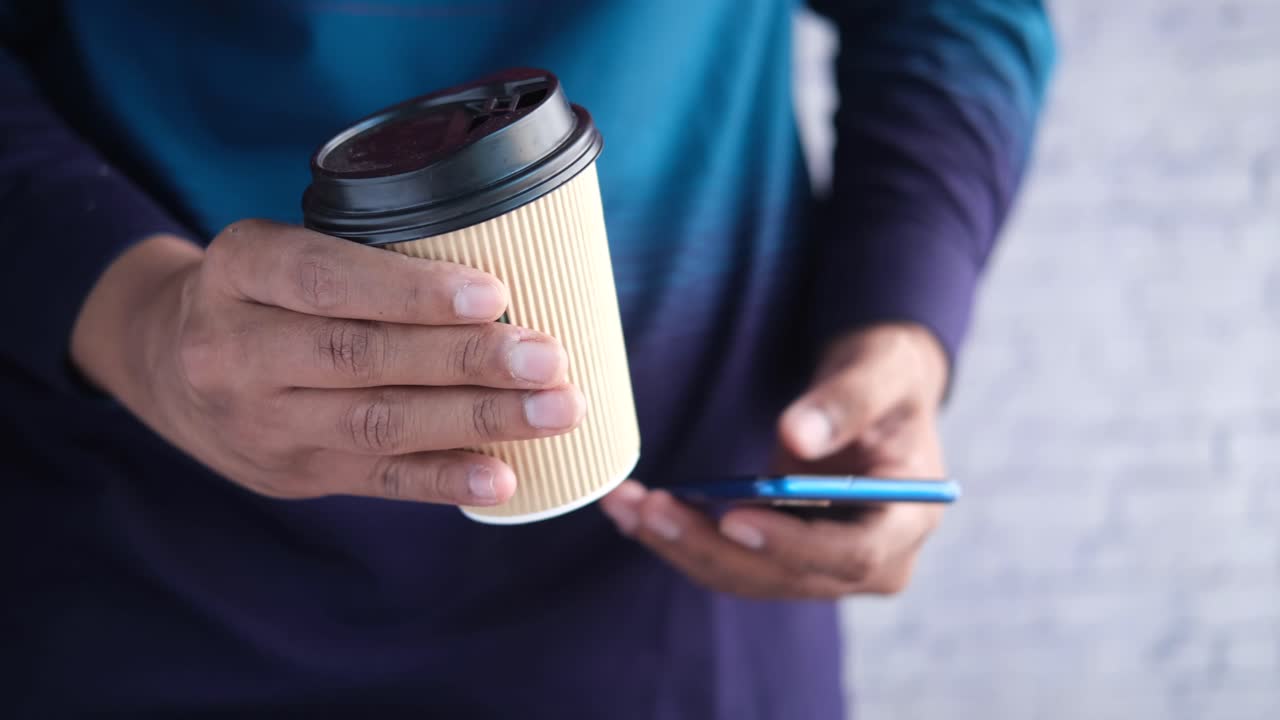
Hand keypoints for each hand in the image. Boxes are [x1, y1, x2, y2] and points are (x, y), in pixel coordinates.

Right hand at [71, 220, 584, 505]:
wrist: (161, 363)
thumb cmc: (259, 293)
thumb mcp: (279, 251)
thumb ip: (360, 260)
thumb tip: (506, 280)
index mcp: (239, 269)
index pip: (325, 280)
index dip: (411, 291)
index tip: (495, 294)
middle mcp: (235, 349)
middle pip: (361, 357)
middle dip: (466, 360)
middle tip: (549, 358)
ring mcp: (261, 421)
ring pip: (378, 422)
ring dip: (477, 419)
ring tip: (555, 410)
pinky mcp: (291, 474)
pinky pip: (375, 479)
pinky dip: (443, 478)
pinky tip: (502, 476)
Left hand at [600, 323, 948, 598]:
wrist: (876, 393)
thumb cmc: (887, 376)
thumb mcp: (880, 372)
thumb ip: (846, 402)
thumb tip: (796, 436)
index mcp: (908, 520)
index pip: (852, 555)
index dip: (791, 543)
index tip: (734, 517)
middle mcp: (871, 561)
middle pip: (785, 575)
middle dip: (711, 546)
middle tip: (650, 508)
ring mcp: (825, 566)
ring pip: (747, 575)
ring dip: (682, 545)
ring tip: (625, 505)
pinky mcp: (786, 557)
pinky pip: (731, 560)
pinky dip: (683, 538)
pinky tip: (637, 511)